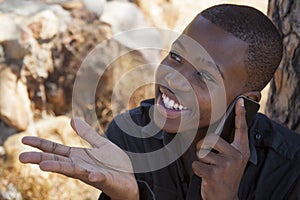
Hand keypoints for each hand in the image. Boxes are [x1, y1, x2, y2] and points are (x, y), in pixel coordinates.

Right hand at [19, 118, 138, 199]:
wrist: (131, 178)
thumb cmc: (114, 164)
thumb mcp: (100, 144)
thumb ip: (86, 134)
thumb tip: (72, 119)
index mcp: (78, 157)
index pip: (56, 150)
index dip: (41, 145)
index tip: (24, 139)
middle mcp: (81, 166)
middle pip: (58, 161)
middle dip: (40, 159)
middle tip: (21, 157)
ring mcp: (92, 173)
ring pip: (74, 171)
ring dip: (59, 168)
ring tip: (44, 166)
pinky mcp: (106, 179)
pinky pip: (100, 178)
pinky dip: (95, 177)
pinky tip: (91, 175)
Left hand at [192, 98, 249, 199]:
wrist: (225, 198)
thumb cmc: (226, 175)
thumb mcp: (233, 160)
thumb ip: (228, 146)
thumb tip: (215, 132)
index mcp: (241, 150)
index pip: (241, 129)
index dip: (240, 114)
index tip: (241, 101)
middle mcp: (236, 155)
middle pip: (210, 139)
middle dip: (203, 148)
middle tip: (210, 159)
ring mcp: (226, 164)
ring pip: (201, 152)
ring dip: (201, 161)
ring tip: (209, 168)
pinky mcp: (214, 173)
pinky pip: (196, 164)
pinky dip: (197, 170)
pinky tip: (206, 176)